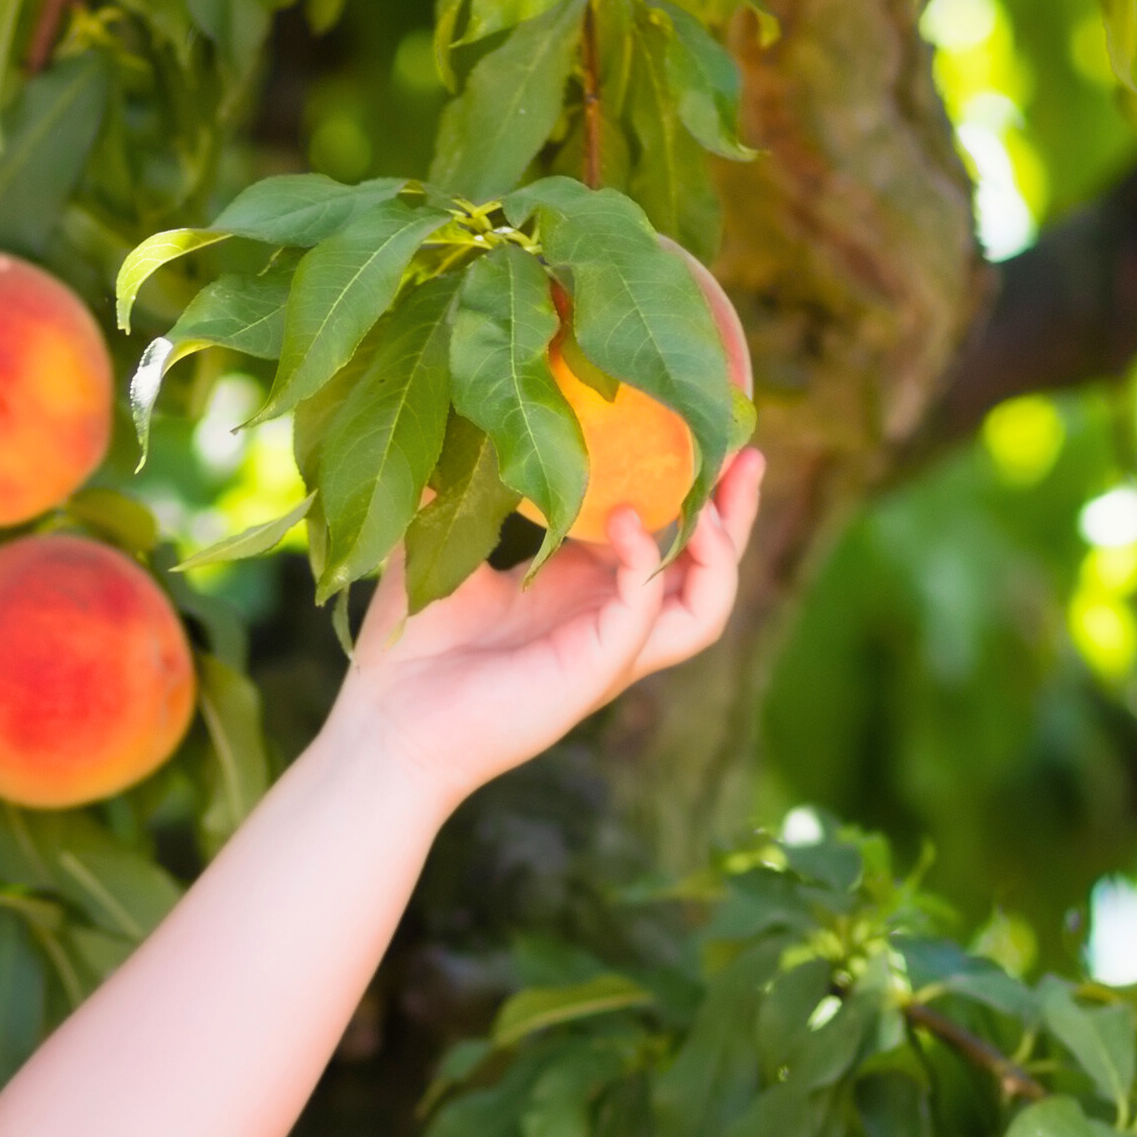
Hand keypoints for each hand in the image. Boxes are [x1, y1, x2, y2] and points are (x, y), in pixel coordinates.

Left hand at [313, 441, 768, 802]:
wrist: (387, 726)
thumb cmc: (409, 647)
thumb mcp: (441, 545)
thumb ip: (461, 487)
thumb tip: (458, 411)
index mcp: (581, 588)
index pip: (659, 533)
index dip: (686, 485)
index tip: (697, 426)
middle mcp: (607, 619)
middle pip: (704, 568)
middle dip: (735, 512)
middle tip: (749, 452)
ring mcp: (607, 650)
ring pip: (705, 605)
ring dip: (722, 551)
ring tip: (717, 497)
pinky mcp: (593, 672)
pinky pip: (646, 613)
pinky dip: (646, 563)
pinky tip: (628, 519)